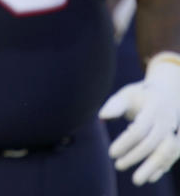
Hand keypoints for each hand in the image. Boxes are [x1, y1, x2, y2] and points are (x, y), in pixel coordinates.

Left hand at [100, 51, 179, 184]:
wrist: (168, 91)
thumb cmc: (140, 95)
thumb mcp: (126, 95)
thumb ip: (114, 106)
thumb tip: (101, 117)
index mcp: (153, 108)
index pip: (139, 129)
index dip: (125, 143)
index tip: (111, 153)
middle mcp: (166, 121)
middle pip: (152, 143)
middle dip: (135, 157)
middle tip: (118, 166)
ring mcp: (175, 131)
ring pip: (166, 153)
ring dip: (152, 167)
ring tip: (137, 180)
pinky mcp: (178, 140)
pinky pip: (173, 156)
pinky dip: (162, 168)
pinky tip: (150, 178)